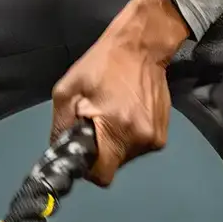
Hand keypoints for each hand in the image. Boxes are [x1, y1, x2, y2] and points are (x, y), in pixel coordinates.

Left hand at [51, 0, 190, 186]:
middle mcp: (140, 140)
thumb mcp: (67, 90)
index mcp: (116, 130)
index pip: (102, 175)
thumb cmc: (102, 64)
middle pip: (114, 165)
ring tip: (112, 111)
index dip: (89, 168)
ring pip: (127, 155)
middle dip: (102, 149)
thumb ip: (60, 125)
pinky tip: (126, 110)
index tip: (84, 150)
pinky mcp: (163, 131)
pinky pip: (139, 144)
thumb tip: (59, 150)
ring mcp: (156, 137)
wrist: (141, 45)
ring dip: (116, 140)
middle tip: (96, 120)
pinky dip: (130, 133)